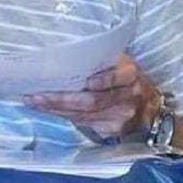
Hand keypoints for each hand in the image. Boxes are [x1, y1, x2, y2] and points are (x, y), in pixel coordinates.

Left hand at [23, 54, 161, 140]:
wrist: (148, 105)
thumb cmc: (125, 76)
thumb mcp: (120, 61)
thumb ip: (100, 59)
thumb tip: (64, 53)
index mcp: (129, 74)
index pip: (115, 77)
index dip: (100, 80)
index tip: (83, 81)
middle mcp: (126, 97)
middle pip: (92, 101)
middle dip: (61, 99)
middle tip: (37, 95)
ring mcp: (120, 116)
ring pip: (83, 115)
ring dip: (56, 109)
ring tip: (34, 101)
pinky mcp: (112, 129)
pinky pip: (83, 123)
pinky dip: (63, 116)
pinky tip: (47, 109)